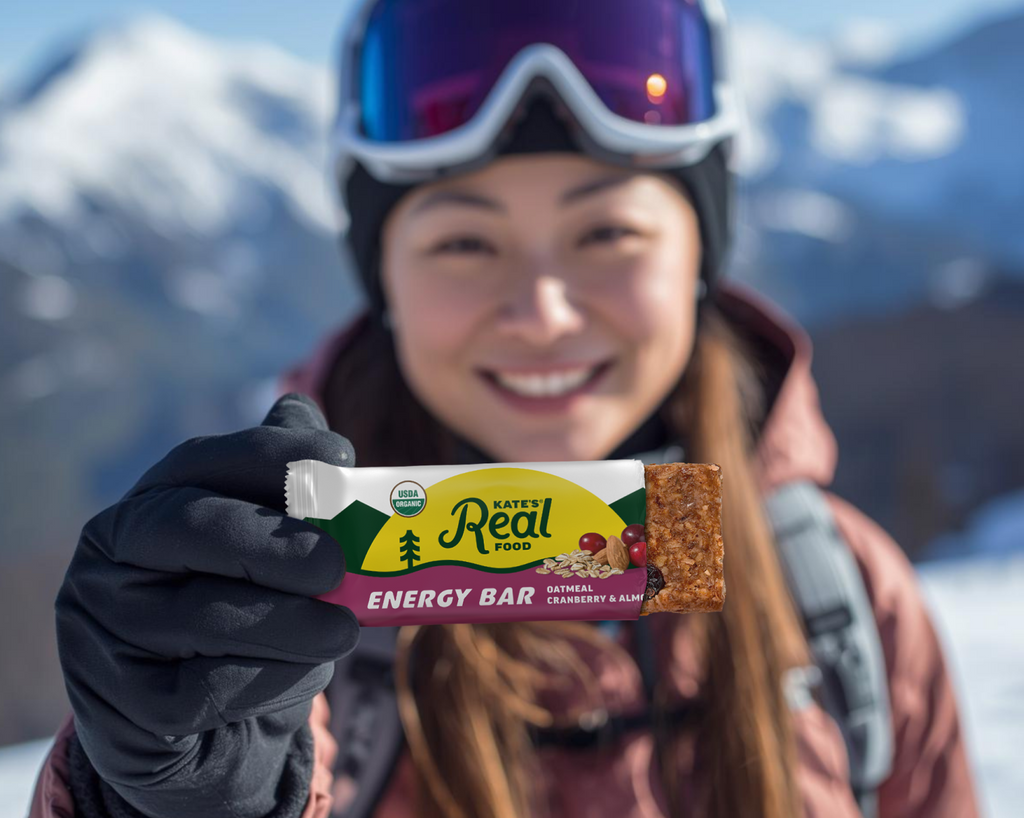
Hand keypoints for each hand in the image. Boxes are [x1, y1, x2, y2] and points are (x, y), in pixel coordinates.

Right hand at [55, 393, 358, 817]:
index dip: (276, 454)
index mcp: (152, 499)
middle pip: (191, 527)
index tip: (342, 460)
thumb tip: (311, 421)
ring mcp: (104, 626)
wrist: (203, 722)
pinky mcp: (121, 700)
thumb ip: (283, 486)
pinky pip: (201, 689)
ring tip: (344, 630)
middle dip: (273, 541)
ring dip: (289, 623)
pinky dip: (268, 678)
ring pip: (201, 615)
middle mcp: (114, 552)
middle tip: (336, 564)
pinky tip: (308, 671)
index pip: (205, 459)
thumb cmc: (240, 610)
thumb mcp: (260, 545)